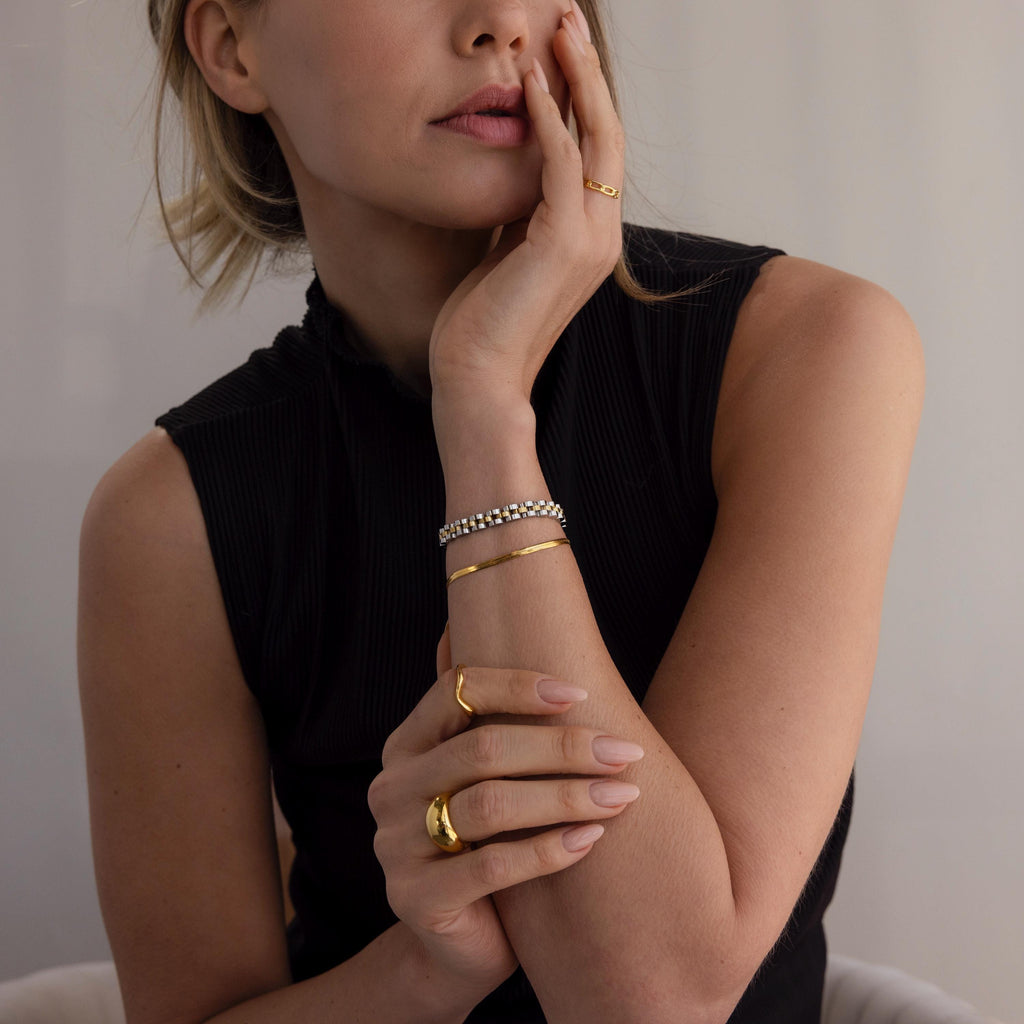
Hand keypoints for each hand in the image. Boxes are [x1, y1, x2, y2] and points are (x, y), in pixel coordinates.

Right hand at [367, 630, 642, 1006]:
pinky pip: (493, 867)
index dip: (520, 685)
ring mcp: (396, 845)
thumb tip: (459, 623)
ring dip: (567, 795)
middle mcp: (390, 788)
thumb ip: (474, 714)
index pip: (457, 690)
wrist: (458, 944)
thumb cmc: (483, 843)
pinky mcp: (416, 899)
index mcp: (406, 746)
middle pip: (483, 748)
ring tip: (622, 794)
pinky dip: (550, 849)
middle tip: (626, 752)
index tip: (581, 693)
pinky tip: (594, 839)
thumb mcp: (478, 777)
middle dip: (563, 746)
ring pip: (490, 804)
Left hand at [429, 2, 624, 408]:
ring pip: (596, 138)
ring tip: (558, 25)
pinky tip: (529, 78)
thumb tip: (516, 169)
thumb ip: (524, 210)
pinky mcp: (561, 242)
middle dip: (589, 70)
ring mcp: (589, 238)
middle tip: (568, 17)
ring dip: (577, 76)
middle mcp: (602, 233)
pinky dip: (548, 116)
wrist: (479, 378)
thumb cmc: (483, 323)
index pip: (599, 151)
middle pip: (609, 133)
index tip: (563, 51)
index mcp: (591, 236)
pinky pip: (561, 162)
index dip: (585, 96)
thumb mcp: (509, 251)